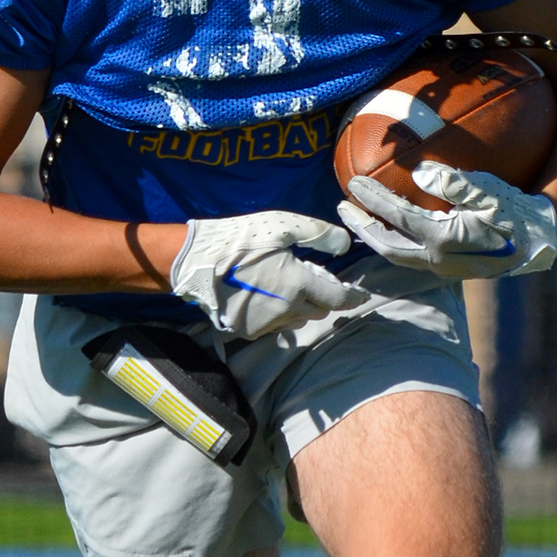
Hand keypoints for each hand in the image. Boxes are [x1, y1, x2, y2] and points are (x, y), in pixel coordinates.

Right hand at [171, 212, 370, 339]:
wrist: (195, 262)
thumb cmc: (241, 239)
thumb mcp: (283, 225)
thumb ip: (320, 234)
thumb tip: (345, 245)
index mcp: (298, 285)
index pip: (338, 299)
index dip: (353, 297)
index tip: (361, 295)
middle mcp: (287, 310)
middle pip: (320, 310)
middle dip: (323, 296)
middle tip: (312, 277)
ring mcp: (267, 324)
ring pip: (299, 318)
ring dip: (301, 305)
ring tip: (286, 283)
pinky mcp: (249, 331)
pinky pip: (276, 325)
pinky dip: (280, 313)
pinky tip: (266, 295)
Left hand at [337, 160, 556, 280]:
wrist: (538, 243)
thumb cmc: (516, 211)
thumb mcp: (490, 191)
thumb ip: (456, 182)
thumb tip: (421, 170)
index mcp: (445, 239)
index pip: (398, 217)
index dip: (373, 200)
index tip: (353, 183)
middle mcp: (438, 259)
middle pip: (386, 245)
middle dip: (362, 227)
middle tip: (341, 208)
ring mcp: (441, 267)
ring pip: (396, 255)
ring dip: (374, 236)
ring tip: (358, 218)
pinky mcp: (446, 267)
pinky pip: (410, 255)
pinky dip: (393, 240)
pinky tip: (388, 226)